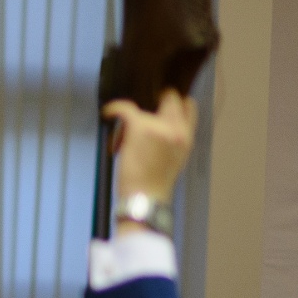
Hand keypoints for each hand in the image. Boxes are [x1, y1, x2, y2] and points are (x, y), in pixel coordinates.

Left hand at [103, 88, 197, 210]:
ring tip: (125, 138)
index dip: (175, 102)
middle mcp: (177, 129)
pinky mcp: (139, 128)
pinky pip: (125, 108)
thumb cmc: (154, 184)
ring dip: (134, 120)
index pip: (188, 105)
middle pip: (170, 98)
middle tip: (143, 113)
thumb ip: (173, 139)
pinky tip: (109, 112)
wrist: (145, 199)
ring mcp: (159, 127)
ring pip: (144, 108)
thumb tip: (161, 126)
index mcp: (187, 137)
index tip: (162, 105)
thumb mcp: (175, 159)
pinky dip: (115, 108)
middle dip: (156, 102)